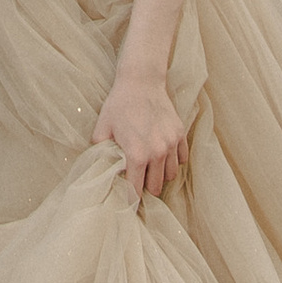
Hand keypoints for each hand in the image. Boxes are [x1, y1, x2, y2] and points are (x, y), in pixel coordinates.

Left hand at [92, 62, 188, 203]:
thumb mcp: (103, 128)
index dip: (130, 197)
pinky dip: (174, 162)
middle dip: (146, 188)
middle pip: (156, 187)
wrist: (141, 81)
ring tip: (150, 170)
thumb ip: (100, 150)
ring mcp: (171, 144)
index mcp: (137, 154)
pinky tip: (163, 157)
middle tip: (138, 182)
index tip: (127, 201)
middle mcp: (157, 152)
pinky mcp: (180, 134)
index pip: (135, 189)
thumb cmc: (119, 104)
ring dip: (160, 176)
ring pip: (171, 175)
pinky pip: (182, 159)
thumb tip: (99, 166)